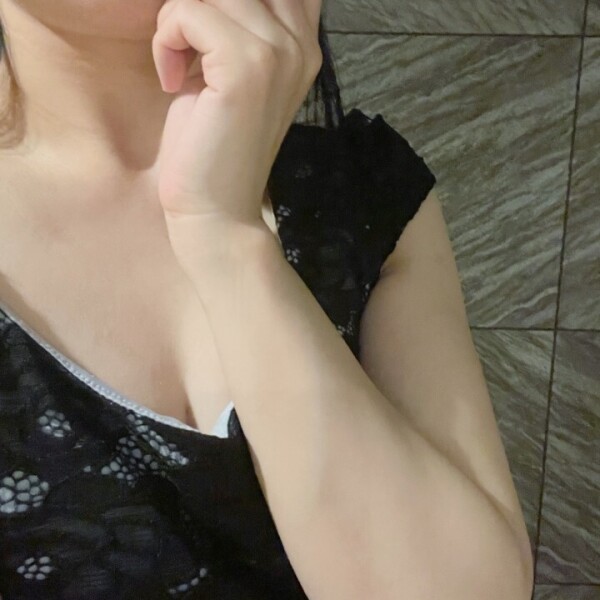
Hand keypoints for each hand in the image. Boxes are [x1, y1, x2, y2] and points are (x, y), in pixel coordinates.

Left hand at [152, 0, 322, 235]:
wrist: (217, 208)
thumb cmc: (213, 145)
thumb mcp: (230, 72)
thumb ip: (236, 24)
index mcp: (303, 43)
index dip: (228, 3)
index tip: (203, 35)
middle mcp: (301, 42)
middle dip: (196, 6)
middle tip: (183, 46)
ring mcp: (279, 53)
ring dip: (175, 21)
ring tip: (178, 68)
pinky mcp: (247, 68)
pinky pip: (188, 12)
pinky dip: (166, 40)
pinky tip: (171, 80)